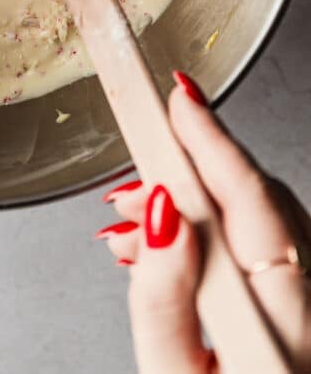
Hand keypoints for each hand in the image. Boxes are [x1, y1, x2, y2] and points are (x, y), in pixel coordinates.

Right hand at [95, 73, 310, 372]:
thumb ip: (163, 302)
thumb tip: (160, 213)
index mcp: (281, 336)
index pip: (250, 207)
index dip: (211, 141)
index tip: (174, 95)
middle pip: (264, 206)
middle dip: (200, 159)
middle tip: (148, 139)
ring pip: (268, 226)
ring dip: (204, 196)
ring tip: (138, 204)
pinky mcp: (307, 321)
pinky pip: (271, 254)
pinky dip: (219, 231)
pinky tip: (173, 243)